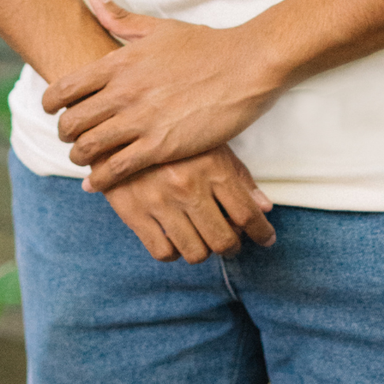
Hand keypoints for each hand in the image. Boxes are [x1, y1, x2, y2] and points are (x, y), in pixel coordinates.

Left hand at [46, 0, 290, 190]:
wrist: (250, 65)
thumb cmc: (209, 45)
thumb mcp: (161, 27)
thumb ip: (120, 16)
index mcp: (119, 64)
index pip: (62, 90)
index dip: (52, 105)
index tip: (56, 111)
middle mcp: (123, 93)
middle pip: (70, 124)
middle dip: (66, 134)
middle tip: (74, 138)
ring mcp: (141, 121)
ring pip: (87, 149)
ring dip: (82, 158)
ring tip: (88, 160)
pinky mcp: (161, 146)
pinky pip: (116, 169)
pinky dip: (102, 179)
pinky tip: (99, 182)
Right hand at [101, 147, 276, 263]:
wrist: (117, 130)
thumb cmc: (174, 139)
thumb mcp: (212, 147)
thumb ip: (239, 178)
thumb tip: (264, 208)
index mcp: (213, 169)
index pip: (247, 214)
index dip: (262, 233)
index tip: (266, 239)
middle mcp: (188, 188)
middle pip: (223, 239)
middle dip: (233, 247)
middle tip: (232, 244)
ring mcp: (160, 203)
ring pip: (195, 252)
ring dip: (204, 252)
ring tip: (203, 241)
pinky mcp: (133, 214)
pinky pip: (162, 252)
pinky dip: (174, 253)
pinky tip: (176, 241)